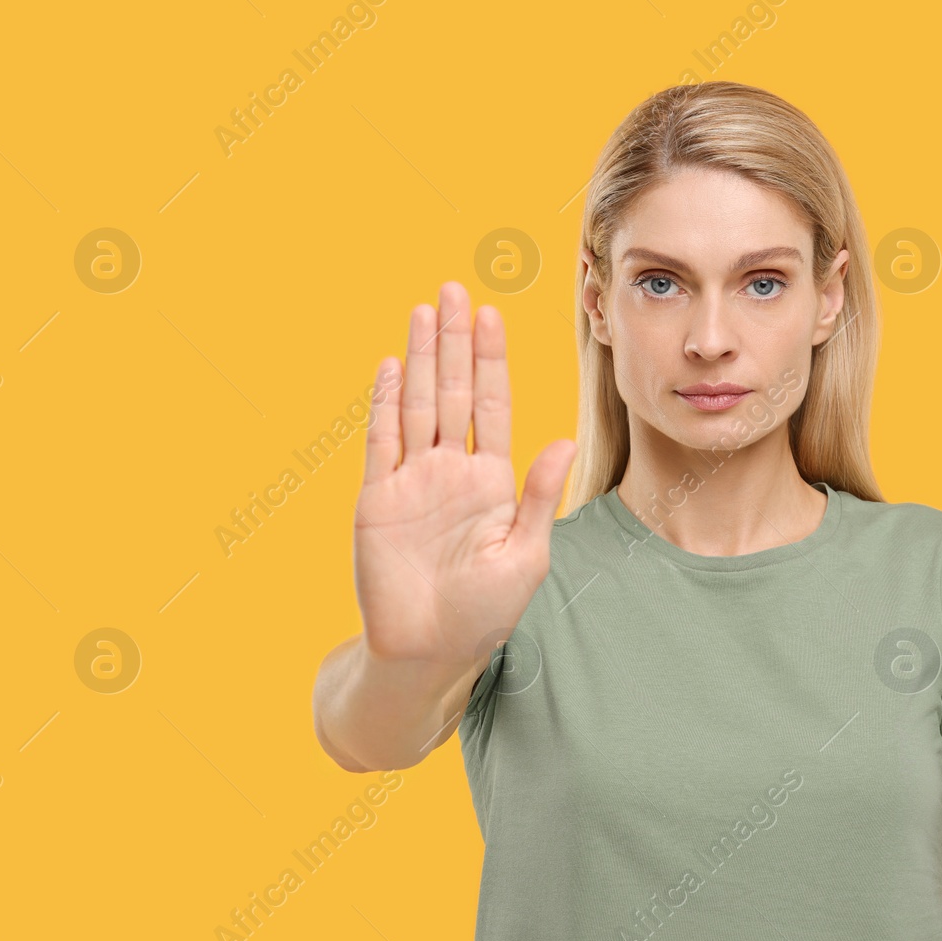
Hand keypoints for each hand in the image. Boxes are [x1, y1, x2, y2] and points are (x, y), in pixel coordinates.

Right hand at [352, 281, 575, 665]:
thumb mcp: (524, 554)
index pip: (493, 404)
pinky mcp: (377, 497)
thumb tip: (564, 440)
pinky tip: (392, 365)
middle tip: (454, 289)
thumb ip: (540, 496)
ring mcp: (412, 479)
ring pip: (417, 403)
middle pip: (453, 390)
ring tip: (424, 310)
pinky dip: (385, 402)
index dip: (491, 360)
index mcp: (492, 480)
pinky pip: (381, 440)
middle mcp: (451, 470)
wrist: (428, 651)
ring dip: (421, 358)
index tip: (493, 315)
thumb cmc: (483, 612)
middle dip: (455, 340)